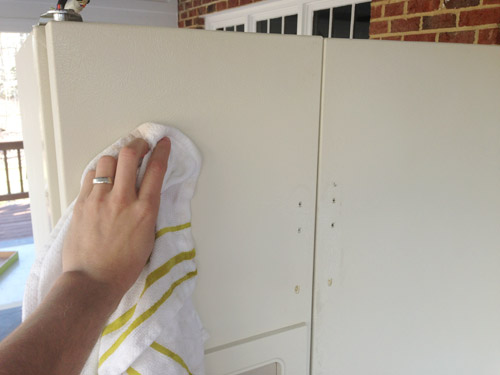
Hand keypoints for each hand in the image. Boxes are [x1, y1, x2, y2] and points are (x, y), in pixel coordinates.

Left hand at [62, 137, 170, 298]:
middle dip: (138, 144)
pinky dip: (99, 172)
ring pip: (107, 161)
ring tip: (119, 164)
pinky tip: (103, 179)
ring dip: (116, 158)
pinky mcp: (82, 203)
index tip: (164, 143)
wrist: (93, 280)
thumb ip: (147, 210)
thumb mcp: (148, 236)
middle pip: (129, 155)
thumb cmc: (124, 265)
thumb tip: (144, 192)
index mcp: (145, 210)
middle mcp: (122, 200)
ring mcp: (99, 200)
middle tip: (141, 146)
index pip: (156, 170)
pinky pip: (91, 176)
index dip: (161, 151)